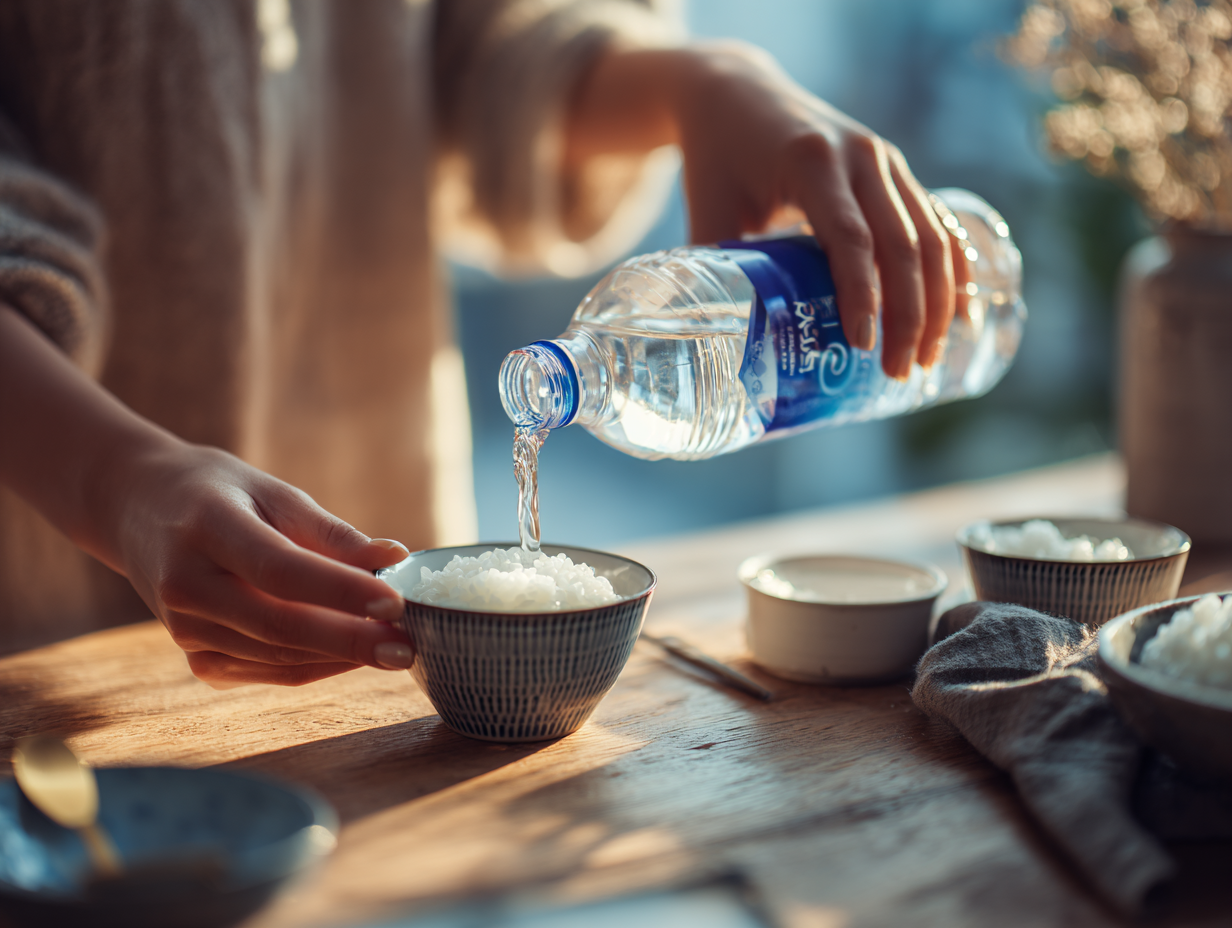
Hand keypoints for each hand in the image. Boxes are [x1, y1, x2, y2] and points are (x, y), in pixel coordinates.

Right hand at [0, 305, 413, 688]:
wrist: (137, 509)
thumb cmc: (219, 492)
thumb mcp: (273, 492)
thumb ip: (332, 532)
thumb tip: (395, 557)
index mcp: (206, 528)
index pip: (281, 569)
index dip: (341, 590)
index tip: (397, 601)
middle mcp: (185, 585)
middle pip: (279, 625)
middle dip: (351, 640)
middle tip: (408, 646)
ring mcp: (184, 629)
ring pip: (277, 657)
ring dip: (341, 658)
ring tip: (395, 648)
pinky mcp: (195, 656)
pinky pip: (267, 672)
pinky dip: (316, 666)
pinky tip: (353, 654)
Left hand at [566, 43, 960, 379]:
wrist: (737, 93)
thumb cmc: (716, 160)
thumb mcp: (709, 211)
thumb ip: (714, 273)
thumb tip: (717, 347)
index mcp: (809, 161)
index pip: (850, 238)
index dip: (862, 294)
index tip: (864, 345)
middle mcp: (859, 155)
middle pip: (901, 244)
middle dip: (909, 314)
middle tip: (899, 370)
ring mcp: (885, 160)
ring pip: (931, 236)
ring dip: (939, 301)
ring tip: (925, 359)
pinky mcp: (897, 171)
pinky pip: (938, 223)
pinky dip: (954, 270)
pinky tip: (959, 316)